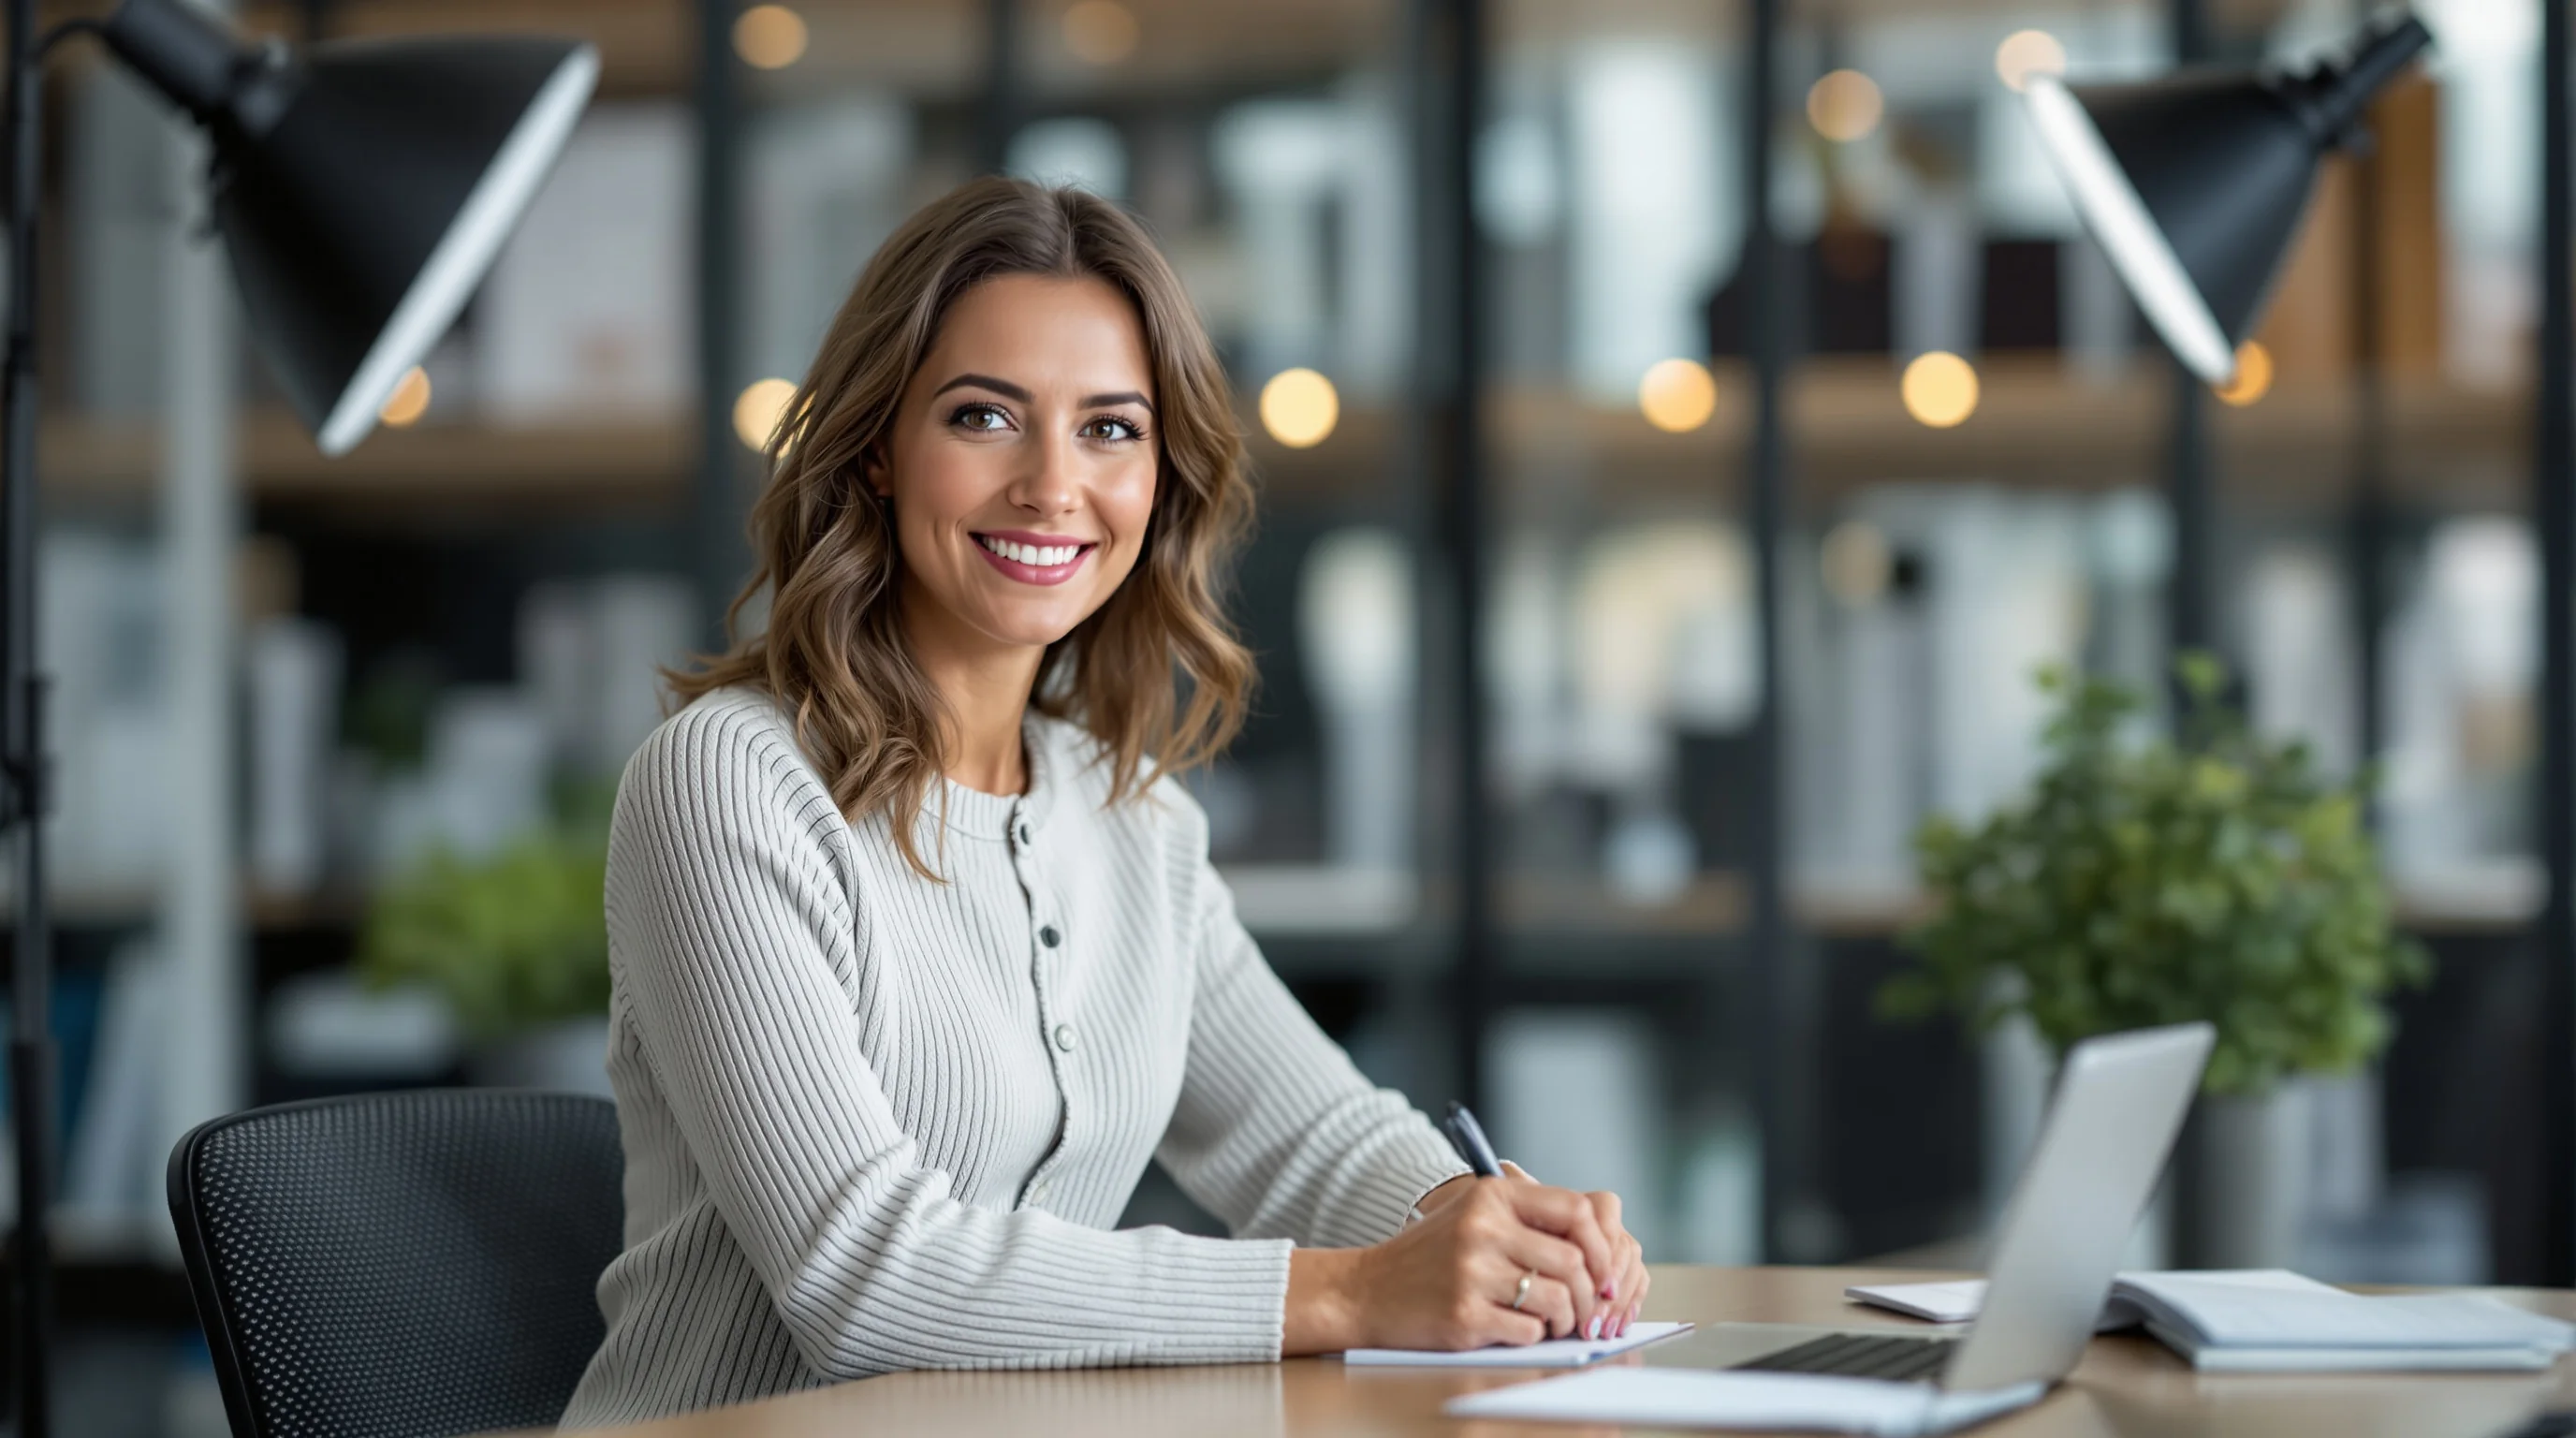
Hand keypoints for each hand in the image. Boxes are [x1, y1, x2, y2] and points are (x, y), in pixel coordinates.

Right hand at [1283, 1175, 1622, 1353]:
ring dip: (1564, 1319)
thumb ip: (1527, 1218)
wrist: (1366, 1289)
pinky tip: (1515, 1329)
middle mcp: (1483, 1229)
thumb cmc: (1428, 1255)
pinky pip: (1528, 1331)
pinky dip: (1532, 1335)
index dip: (1600, 1244)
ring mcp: (1472, 1273)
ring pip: (1557, 1300)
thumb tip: (1596, 1247)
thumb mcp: (1472, 1215)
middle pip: (1574, 1262)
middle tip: (1586, 1310)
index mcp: (1491, 1196)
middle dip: (1590, 1294)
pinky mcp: (1464, 1314)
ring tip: (1552, 1322)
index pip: (1576, 1210)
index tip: (1603, 1270)